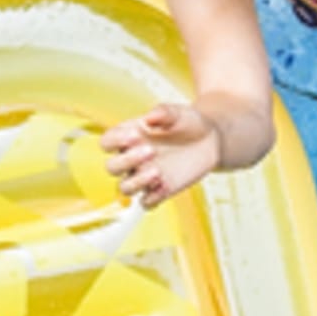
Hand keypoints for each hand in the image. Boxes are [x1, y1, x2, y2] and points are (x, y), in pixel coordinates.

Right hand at [100, 102, 224, 207]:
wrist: (210, 140)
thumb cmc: (187, 122)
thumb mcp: (178, 113)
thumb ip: (163, 113)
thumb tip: (149, 119)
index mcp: (127, 137)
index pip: (107, 142)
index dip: (115, 141)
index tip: (135, 134)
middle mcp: (131, 159)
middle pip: (112, 168)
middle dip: (127, 161)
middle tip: (151, 150)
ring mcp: (144, 176)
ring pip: (125, 188)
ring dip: (137, 182)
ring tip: (158, 171)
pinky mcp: (161, 190)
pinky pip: (147, 202)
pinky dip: (152, 197)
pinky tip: (165, 185)